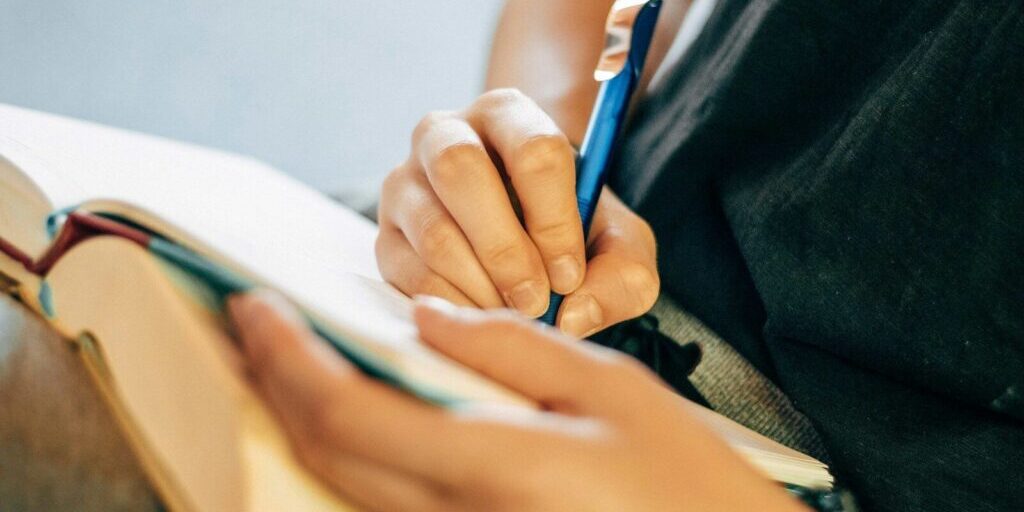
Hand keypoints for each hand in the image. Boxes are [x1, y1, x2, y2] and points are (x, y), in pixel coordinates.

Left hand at [228, 291, 805, 511]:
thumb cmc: (681, 476)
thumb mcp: (608, 388)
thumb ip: (509, 347)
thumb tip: (426, 318)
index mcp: (488, 466)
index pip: (346, 410)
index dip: (286, 356)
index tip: (256, 305)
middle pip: (325, 450)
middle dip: (274, 381)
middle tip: (253, 325)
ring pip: (341, 480)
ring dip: (301, 414)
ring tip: (288, 357)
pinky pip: (379, 500)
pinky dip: (347, 448)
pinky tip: (351, 410)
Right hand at [376, 88, 658, 337]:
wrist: (522, 237)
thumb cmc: (573, 232)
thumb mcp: (619, 247)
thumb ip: (624, 276)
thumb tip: (573, 314)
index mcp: (510, 115)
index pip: (533, 150)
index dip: (555, 220)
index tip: (569, 275)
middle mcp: (445, 133)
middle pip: (461, 169)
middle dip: (504, 248)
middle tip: (535, 300)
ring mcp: (405, 182)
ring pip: (433, 229)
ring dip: (479, 284)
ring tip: (513, 312)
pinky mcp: (385, 234)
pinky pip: (408, 271)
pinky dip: (452, 304)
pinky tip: (483, 316)